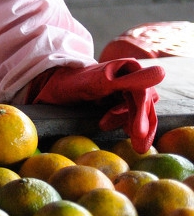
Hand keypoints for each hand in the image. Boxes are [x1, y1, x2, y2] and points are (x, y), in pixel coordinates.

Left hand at [27, 60, 163, 152]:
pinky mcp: (120, 98)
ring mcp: (127, 88)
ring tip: (105, 126)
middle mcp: (132, 76)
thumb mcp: (99, 83)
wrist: (52, 84)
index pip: (143, 94)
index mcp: (129, 68)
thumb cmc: (73, 82)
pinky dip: (126, 122)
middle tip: (138, 147)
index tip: (138, 132)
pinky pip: (131, 113)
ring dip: (130, 123)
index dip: (141, 114)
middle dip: (140, 124)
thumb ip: (129, 80)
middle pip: (145, 104)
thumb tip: (162, 72)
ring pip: (139, 110)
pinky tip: (114, 127)